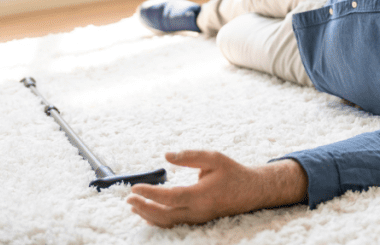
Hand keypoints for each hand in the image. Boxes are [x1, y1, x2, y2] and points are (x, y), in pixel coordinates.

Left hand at [127, 151, 306, 227]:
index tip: (135, 187)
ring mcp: (197, 219)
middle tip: (128, 199)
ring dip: (148, 215)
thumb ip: (190, 156)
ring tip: (133, 205)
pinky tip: (147, 213)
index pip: (171, 197)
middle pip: (164, 215)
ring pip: (167, 222)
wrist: (250, 191)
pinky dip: (158, 220)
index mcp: (202, 195)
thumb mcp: (214, 158)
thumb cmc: (232, 172)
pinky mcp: (197, 221)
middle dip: (143, 207)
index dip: (151, 194)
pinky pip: (174, 224)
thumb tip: (166, 155)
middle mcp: (198, 211)